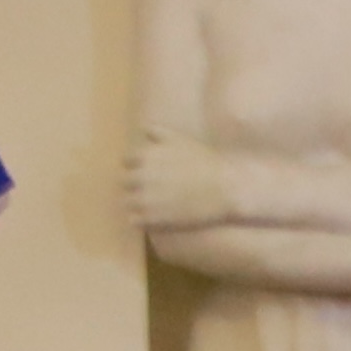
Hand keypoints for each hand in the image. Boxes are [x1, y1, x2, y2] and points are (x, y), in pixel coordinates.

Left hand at [122, 138, 240, 227]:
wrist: (226, 189)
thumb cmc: (205, 162)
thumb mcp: (180, 139)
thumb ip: (157, 132)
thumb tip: (142, 129)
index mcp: (145, 156)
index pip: (127, 162)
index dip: (138, 167)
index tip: (150, 174)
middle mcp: (141, 176)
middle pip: (124, 182)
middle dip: (136, 185)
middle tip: (152, 191)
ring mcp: (146, 199)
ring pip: (127, 202)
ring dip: (137, 204)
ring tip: (153, 207)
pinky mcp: (154, 219)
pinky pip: (134, 221)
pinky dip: (141, 220)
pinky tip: (154, 219)